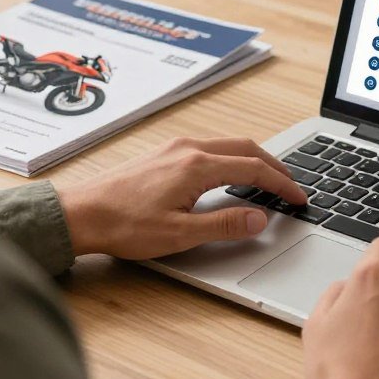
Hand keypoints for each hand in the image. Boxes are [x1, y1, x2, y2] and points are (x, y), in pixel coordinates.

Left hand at [57, 137, 306, 259]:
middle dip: (274, 165)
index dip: (282, 184)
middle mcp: (189, 149)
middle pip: (247, 148)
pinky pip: (210, 147)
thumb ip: (225, 224)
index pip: (255, 170)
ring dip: (253, 159)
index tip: (299, 198)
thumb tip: (260, 218)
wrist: (79, 214)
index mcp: (198, 166)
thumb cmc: (123, 225)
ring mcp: (175, 147)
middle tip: (291, 185)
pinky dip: (232, 158)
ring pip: (228, 144)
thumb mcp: (180, 234)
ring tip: (267, 180)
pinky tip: (230, 175)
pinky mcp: (163, 153)